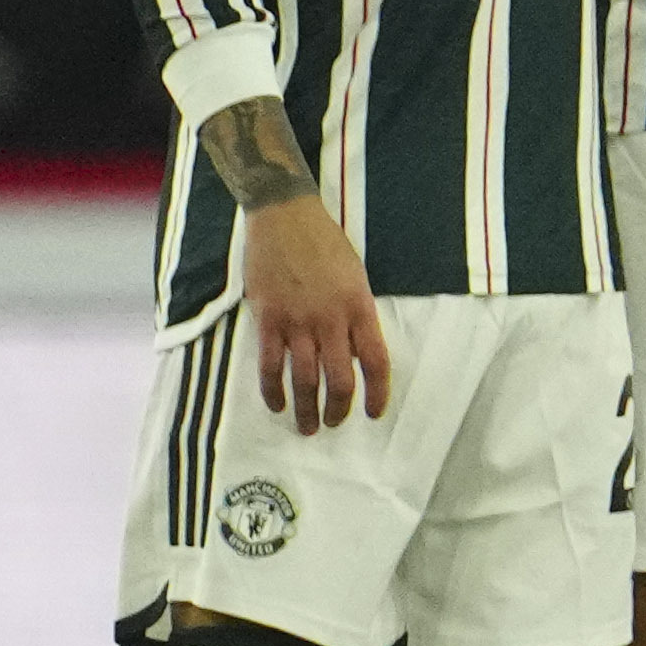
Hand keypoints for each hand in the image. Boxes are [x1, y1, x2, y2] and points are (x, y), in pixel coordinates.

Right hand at [236, 180, 388, 433]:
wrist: (286, 218)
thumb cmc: (326, 245)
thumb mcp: (355, 277)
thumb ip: (356, 315)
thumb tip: (355, 352)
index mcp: (359, 308)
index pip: (375, 361)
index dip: (378, 392)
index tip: (374, 413)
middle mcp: (331, 319)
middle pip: (339, 378)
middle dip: (338, 409)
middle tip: (333, 424)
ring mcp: (297, 321)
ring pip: (304, 379)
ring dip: (307, 409)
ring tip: (308, 427)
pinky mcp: (268, 320)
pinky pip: (270, 365)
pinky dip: (273, 391)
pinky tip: (278, 406)